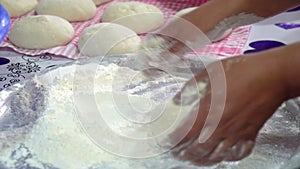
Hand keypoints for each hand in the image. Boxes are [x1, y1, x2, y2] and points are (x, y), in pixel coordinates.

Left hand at [170, 49, 287, 164]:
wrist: (271, 75)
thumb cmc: (242, 70)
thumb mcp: (210, 72)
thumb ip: (191, 87)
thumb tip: (177, 99)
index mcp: (208, 110)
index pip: (185, 133)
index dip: (174, 141)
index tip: (167, 143)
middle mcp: (221, 125)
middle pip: (199, 149)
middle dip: (186, 155)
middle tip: (178, 155)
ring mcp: (236, 132)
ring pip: (217, 155)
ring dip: (204, 160)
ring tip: (196, 160)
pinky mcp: (251, 133)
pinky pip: (239, 152)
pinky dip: (229, 157)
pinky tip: (223, 156)